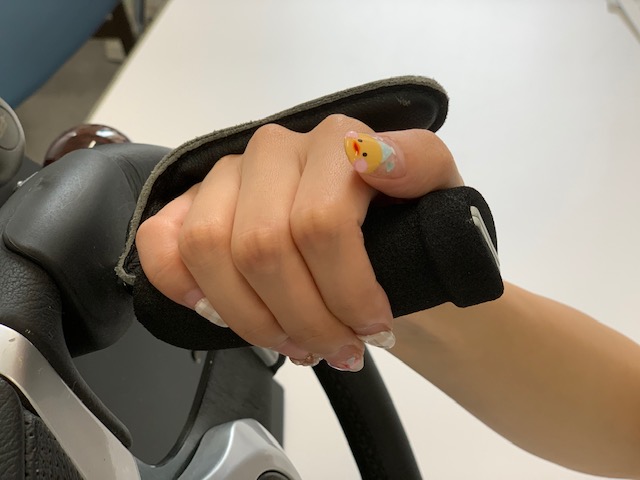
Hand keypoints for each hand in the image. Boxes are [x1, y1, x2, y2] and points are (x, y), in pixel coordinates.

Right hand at [136, 114, 461, 370]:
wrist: (376, 245)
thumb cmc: (405, 229)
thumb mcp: (437, 198)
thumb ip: (422, 167)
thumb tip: (380, 160)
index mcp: (334, 140)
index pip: (321, 223)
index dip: (346, 290)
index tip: (372, 327)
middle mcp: (275, 150)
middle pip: (264, 246)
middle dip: (303, 317)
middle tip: (335, 349)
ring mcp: (229, 175)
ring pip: (211, 248)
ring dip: (252, 317)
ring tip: (293, 342)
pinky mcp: (194, 202)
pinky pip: (161, 238)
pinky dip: (179, 283)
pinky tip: (215, 310)